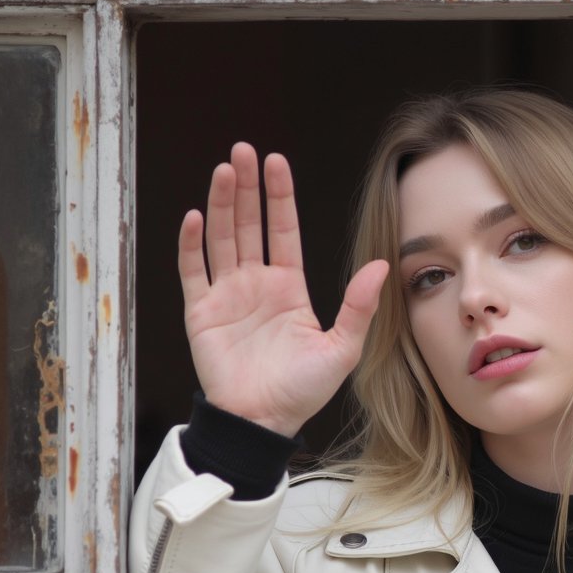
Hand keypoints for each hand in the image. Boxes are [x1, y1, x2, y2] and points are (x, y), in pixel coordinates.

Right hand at [177, 143, 388, 436]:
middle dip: (246, 187)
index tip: (276, 162)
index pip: (282, 231)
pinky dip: (191, 244)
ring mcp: (227, 296)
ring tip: (223, 170)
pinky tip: (196, 216)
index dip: (279, 197)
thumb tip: (382, 265)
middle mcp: (256, 285)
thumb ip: (358, 306)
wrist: (264, 421)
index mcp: (288, 289)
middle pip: (248, 225)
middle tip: (242, 151)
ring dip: (221, 204)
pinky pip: (193, 271)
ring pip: (221, 239)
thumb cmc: (304, 390)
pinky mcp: (201, 313)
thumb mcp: (341, 347)